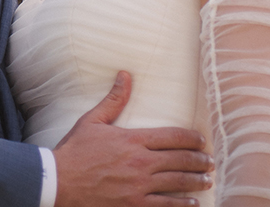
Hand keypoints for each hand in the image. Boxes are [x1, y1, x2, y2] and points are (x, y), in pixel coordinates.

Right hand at [52, 72, 213, 206]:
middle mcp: (141, 162)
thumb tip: (125, 76)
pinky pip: (165, 205)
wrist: (59, 182)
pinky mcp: (134, 204)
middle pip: (180, 160)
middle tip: (210, 161)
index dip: (191, 138)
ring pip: (177, 183)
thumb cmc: (74, 151)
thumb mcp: (92, 121)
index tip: (202, 140)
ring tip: (207, 179)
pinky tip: (193, 203)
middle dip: (199, 160)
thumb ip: (113, 100)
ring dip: (196, 181)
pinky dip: (182, 204)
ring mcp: (139, 186)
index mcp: (133, 140)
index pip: (172, 136)